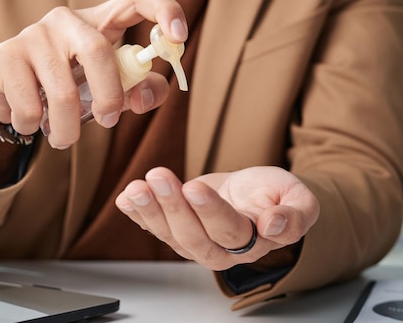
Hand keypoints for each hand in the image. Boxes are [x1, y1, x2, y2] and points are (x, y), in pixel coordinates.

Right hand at [0, 0, 187, 148]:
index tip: (180, 37)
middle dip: (109, 96)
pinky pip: (29, 105)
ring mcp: (34, 34)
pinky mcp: (6, 56)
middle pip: (98, 50)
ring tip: (65, 139)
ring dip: (68, 127)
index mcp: (101, 21)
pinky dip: (35, 126)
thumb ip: (140, 89)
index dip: (164, 10)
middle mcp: (67, 19)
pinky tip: (32, 122)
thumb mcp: (110, 85)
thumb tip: (145, 97)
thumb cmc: (71, 83)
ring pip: (62, 89)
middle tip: (108, 122)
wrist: (10, 86)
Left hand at [116, 166, 319, 269]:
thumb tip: (276, 225)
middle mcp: (222, 249)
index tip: (195, 187)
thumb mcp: (299, 198)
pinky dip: (138, 214)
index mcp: (254, 241)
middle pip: (194, 235)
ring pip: (171, 235)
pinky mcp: (180, 231)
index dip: (211, 211)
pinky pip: (157, 228)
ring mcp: (198, 242)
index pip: (230, 230)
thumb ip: (296, 214)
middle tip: (158, 177)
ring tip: (136, 188)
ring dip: (150, 210)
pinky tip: (126, 198)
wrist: (259, 197)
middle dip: (173, 206)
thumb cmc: (277, 196)